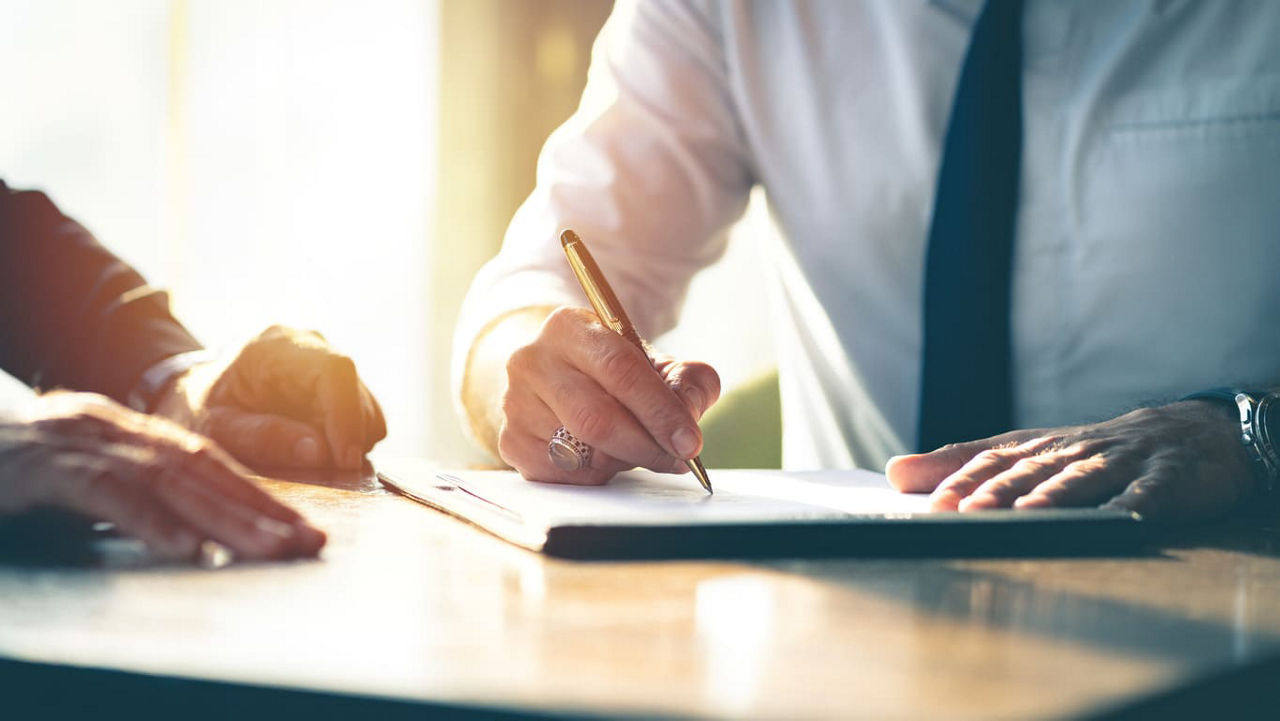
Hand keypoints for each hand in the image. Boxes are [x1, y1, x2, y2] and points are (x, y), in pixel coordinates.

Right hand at [0, 392, 324, 560]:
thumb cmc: (23, 464)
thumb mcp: (86, 470)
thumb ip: (138, 489)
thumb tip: (197, 525)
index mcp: (132, 431)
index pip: (211, 464)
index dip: (260, 497)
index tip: (304, 529)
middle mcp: (117, 430)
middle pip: (204, 472)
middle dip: (261, 511)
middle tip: (308, 543)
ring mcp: (84, 444)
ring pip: (170, 482)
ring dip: (226, 519)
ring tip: (269, 549)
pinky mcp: (48, 470)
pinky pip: (109, 496)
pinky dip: (153, 522)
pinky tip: (190, 549)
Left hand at [161, 326, 385, 469]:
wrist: (192, 392)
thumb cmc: (194, 409)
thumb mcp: (212, 428)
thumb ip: (260, 438)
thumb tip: (320, 452)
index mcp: (275, 346)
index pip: (334, 370)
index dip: (347, 416)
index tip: (345, 461)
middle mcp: (310, 344)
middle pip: (356, 391)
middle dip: (348, 437)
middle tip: (323, 472)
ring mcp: (327, 361)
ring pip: (367, 406)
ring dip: (350, 441)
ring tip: (309, 459)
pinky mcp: (337, 383)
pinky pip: (363, 415)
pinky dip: (348, 439)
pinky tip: (315, 448)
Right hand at [497, 307, 719, 483]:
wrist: (556, 375)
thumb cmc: (611, 370)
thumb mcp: (653, 362)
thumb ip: (686, 380)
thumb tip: (690, 411)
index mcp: (569, 327)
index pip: (620, 370)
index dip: (660, 410)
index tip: (689, 442)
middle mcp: (532, 361)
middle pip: (596, 418)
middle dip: (646, 446)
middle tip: (677, 459)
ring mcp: (515, 403)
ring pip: (581, 451)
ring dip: (623, 460)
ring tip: (639, 449)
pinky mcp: (511, 441)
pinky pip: (564, 474)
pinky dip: (596, 474)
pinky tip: (604, 456)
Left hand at [885, 401, 1254, 522]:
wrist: (1187, 433)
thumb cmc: (1091, 451)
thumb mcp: (1027, 454)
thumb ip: (961, 464)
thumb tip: (893, 472)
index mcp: (1038, 448)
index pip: (992, 462)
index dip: (962, 481)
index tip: (931, 504)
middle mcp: (1073, 451)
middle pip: (1030, 472)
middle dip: (996, 493)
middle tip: (966, 513)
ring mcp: (1121, 462)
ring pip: (1082, 479)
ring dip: (1055, 496)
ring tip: (1029, 514)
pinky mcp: (1166, 478)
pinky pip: (1149, 491)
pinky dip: (1135, 505)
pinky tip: (1122, 519)